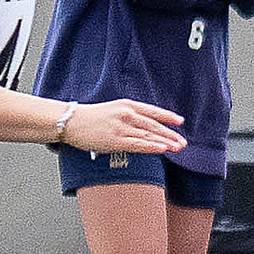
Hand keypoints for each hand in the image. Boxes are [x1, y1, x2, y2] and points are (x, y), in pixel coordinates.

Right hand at [62, 98, 184, 157]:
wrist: (70, 121)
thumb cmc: (89, 117)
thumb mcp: (112, 109)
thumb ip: (129, 116)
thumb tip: (145, 127)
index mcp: (126, 105)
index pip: (152, 111)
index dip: (168, 116)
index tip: (180, 122)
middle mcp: (126, 114)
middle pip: (154, 125)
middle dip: (170, 134)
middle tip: (183, 142)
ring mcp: (121, 127)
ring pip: (149, 135)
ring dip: (165, 142)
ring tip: (178, 148)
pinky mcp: (115, 140)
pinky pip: (138, 144)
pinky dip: (152, 146)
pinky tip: (162, 149)